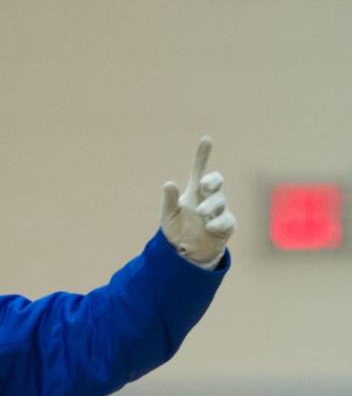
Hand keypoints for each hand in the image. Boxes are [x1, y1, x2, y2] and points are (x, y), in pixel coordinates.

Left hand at [160, 137, 235, 266]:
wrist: (186, 255)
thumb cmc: (177, 231)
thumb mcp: (169, 216)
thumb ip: (170, 200)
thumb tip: (169, 183)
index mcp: (194, 192)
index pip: (200, 170)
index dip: (203, 155)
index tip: (206, 139)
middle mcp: (208, 198)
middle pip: (215, 181)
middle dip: (212, 180)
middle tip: (203, 185)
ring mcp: (219, 212)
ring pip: (220, 201)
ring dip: (211, 205)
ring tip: (201, 212)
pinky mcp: (226, 226)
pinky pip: (227, 221)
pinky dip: (219, 222)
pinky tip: (210, 227)